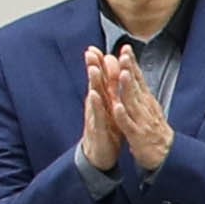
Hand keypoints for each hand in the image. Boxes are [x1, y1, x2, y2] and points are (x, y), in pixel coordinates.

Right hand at [75, 49, 124, 172]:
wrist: (100, 155)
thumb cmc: (107, 131)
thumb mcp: (110, 110)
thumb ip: (110, 95)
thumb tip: (113, 77)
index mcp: (104, 100)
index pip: (102, 79)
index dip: (101, 64)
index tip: (99, 48)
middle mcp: (97, 105)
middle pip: (95, 83)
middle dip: (93, 67)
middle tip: (91, 51)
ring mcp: (95, 116)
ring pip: (94, 96)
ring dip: (93, 82)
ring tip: (93, 68)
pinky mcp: (96, 128)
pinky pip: (96, 115)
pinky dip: (95, 105)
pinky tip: (93, 95)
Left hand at [110, 55, 172, 172]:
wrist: (168, 158)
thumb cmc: (156, 134)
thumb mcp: (151, 110)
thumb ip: (141, 94)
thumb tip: (134, 76)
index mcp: (147, 102)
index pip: (139, 79)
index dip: (132, 64)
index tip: (126, 48)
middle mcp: (146, 109)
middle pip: (137, 86)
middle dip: (130, 70)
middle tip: (124, 54)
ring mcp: (142, 121)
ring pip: (133, 102)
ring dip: (128, 88)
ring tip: (123, 74)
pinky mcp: (138, 136)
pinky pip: (128, 124)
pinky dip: (122, 115)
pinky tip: (116, 107)